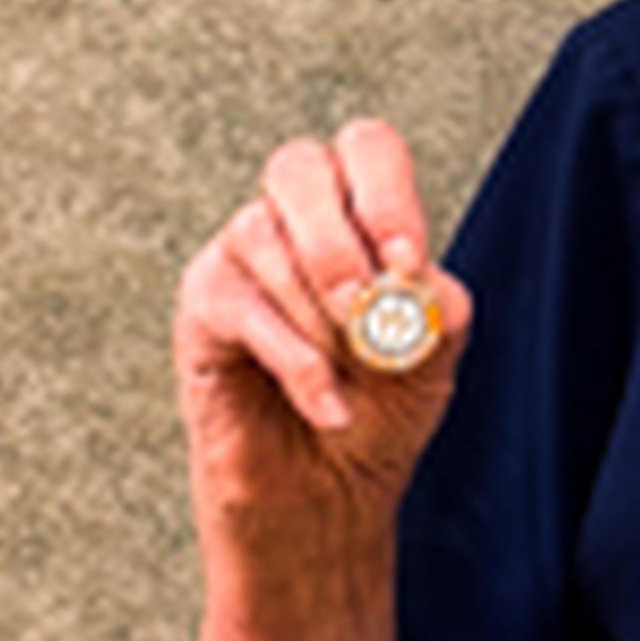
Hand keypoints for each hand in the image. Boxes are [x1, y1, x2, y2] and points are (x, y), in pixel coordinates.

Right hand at [174, 120, 467, 557]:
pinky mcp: (203, 307)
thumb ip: (437, 305)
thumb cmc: (379, 412)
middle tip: (364, 306)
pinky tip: (325, 404)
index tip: (405, 261)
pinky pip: (241, 306)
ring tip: (348, 375)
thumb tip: (413, 272)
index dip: (385, 192)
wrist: (329, 492)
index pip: (366, 148)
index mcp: (360, 212)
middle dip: (337, 239)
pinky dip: (294, 360)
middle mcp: (295, 220)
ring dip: (318, 317)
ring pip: (261, 235)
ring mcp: (240, 257)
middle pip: (298, 165)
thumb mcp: (431, 357)